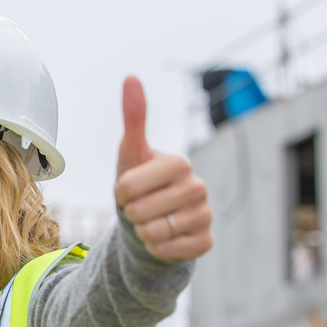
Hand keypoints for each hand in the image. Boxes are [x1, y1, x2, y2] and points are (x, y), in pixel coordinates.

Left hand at [114, 76, 212, 260]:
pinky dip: (157, 248)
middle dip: (130, 213)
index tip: (128, 189)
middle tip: (137, 208)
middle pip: (141, 210)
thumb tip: (131, 76)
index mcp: (178, 163)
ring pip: (156, 231)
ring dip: (142, 232)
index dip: (121, 192)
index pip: (131, 184)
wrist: (149, 225)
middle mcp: (198, 187)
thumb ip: (133, 119)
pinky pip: (172, 250)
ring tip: (148, 223)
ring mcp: (205, 215)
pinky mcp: (205, 241)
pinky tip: (160, 240)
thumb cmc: (138, 189)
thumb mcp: (130, 155)